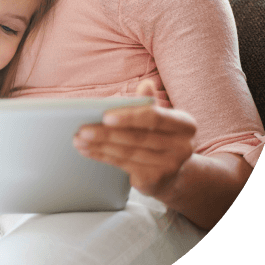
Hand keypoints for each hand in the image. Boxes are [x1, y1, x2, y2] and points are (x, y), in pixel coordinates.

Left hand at [73, 80, 196, 197]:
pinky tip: (87, 150)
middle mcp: (182, 147)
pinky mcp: (155, 180)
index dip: (130, 117)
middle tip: (82, 128)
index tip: (105, 115)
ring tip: (78, 138)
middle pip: (137, 137)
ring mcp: (170, 166)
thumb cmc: (160, 136)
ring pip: (127, 152)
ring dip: (99, 145)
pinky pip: (123, 165)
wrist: (172, 173)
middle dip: (106, 133)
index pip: (155, 118)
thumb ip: (149, 103)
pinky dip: (102, 156)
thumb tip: (146, 85)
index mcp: (185, 125)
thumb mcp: (160, 118)